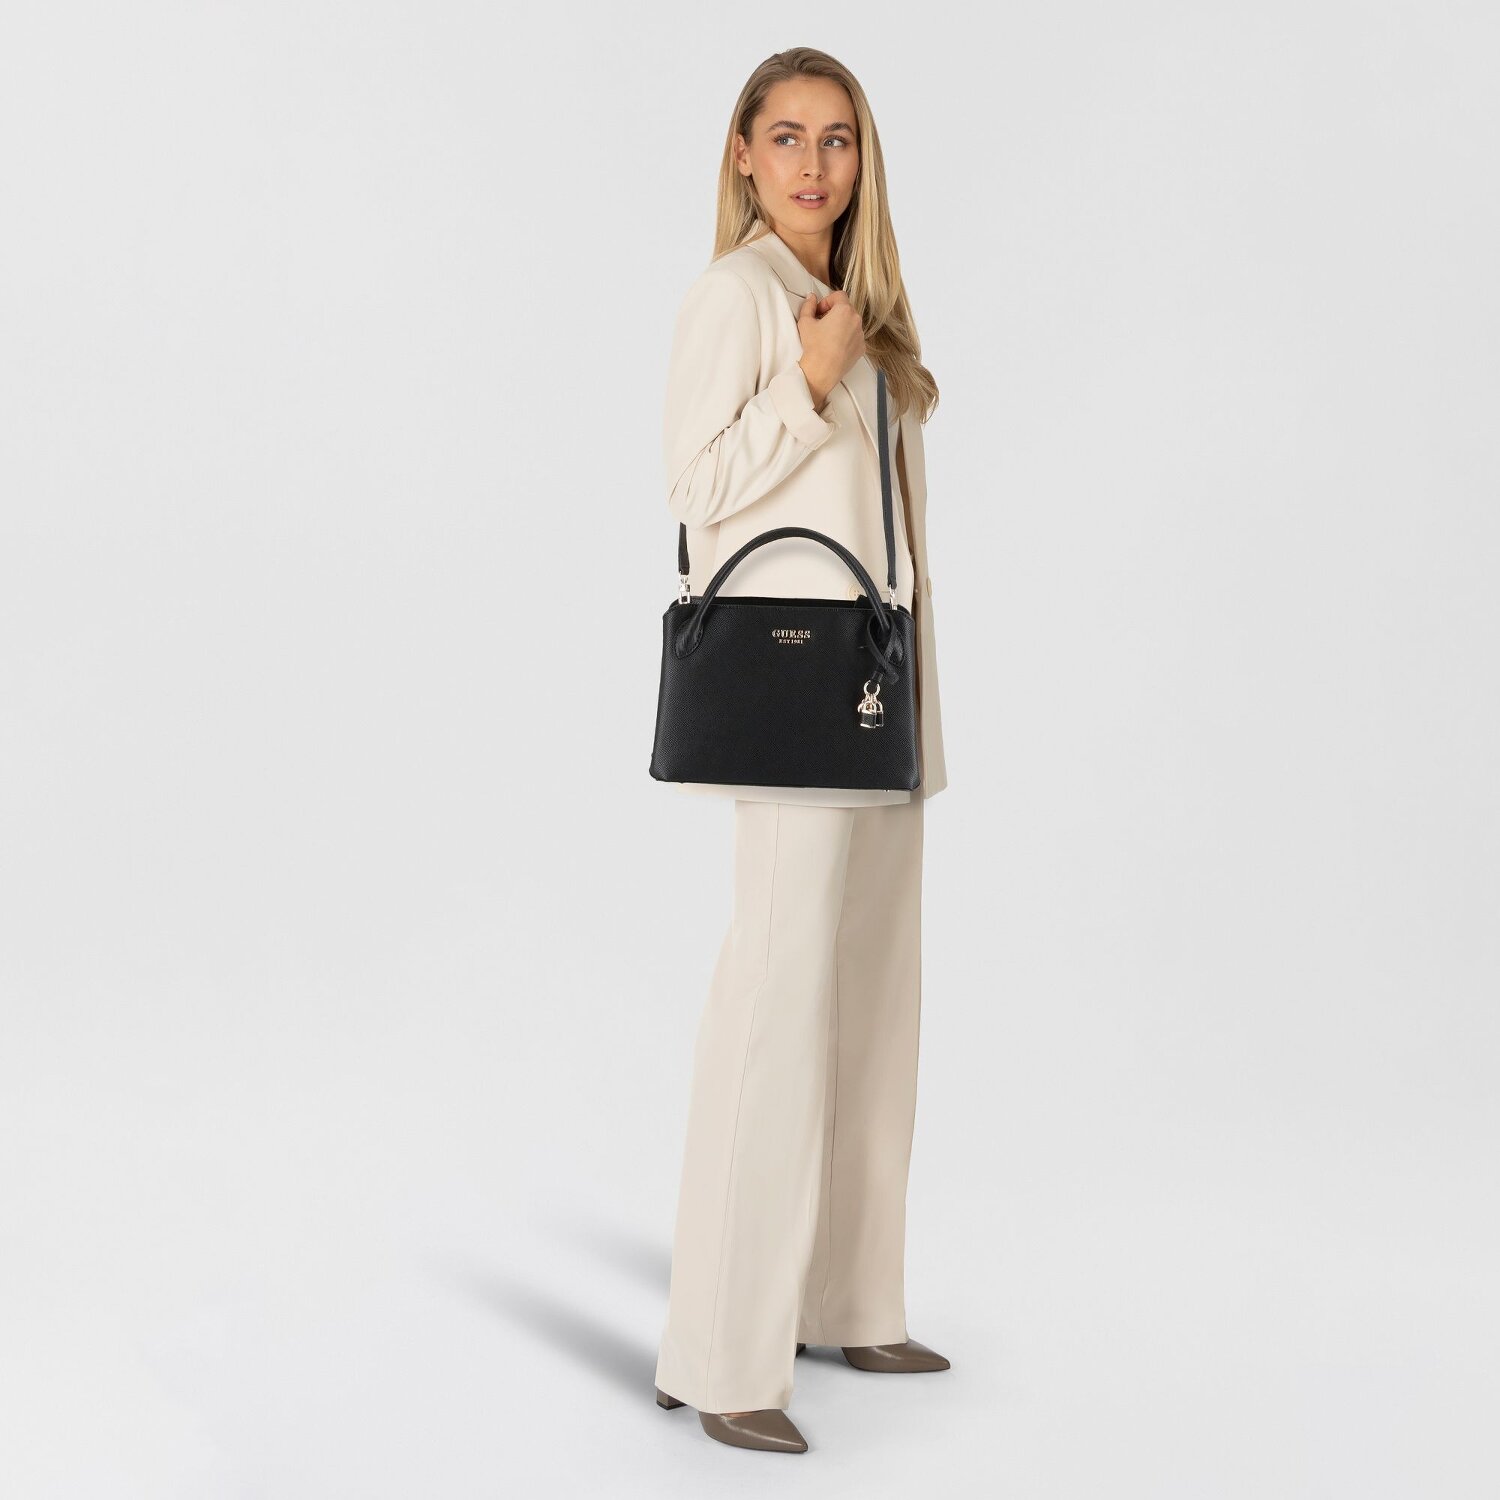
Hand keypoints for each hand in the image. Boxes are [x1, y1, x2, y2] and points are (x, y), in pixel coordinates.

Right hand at [796, 290, 864, 409]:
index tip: (820, 311)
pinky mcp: (861, 348)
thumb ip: (808, 305)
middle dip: (834, 313)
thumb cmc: (814, 346)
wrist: (822, 371)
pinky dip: (847, 338)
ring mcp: (861, 335)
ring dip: (841, 325)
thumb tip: (811, 298)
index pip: (839, 295)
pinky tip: (835, 346)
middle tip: (822, 323)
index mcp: (844, 310)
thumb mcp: (805, 322)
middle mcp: (856, 320)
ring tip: (828, 336)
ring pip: (851, 323)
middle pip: (846, 309)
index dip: (827, 300)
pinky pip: (855, 337)